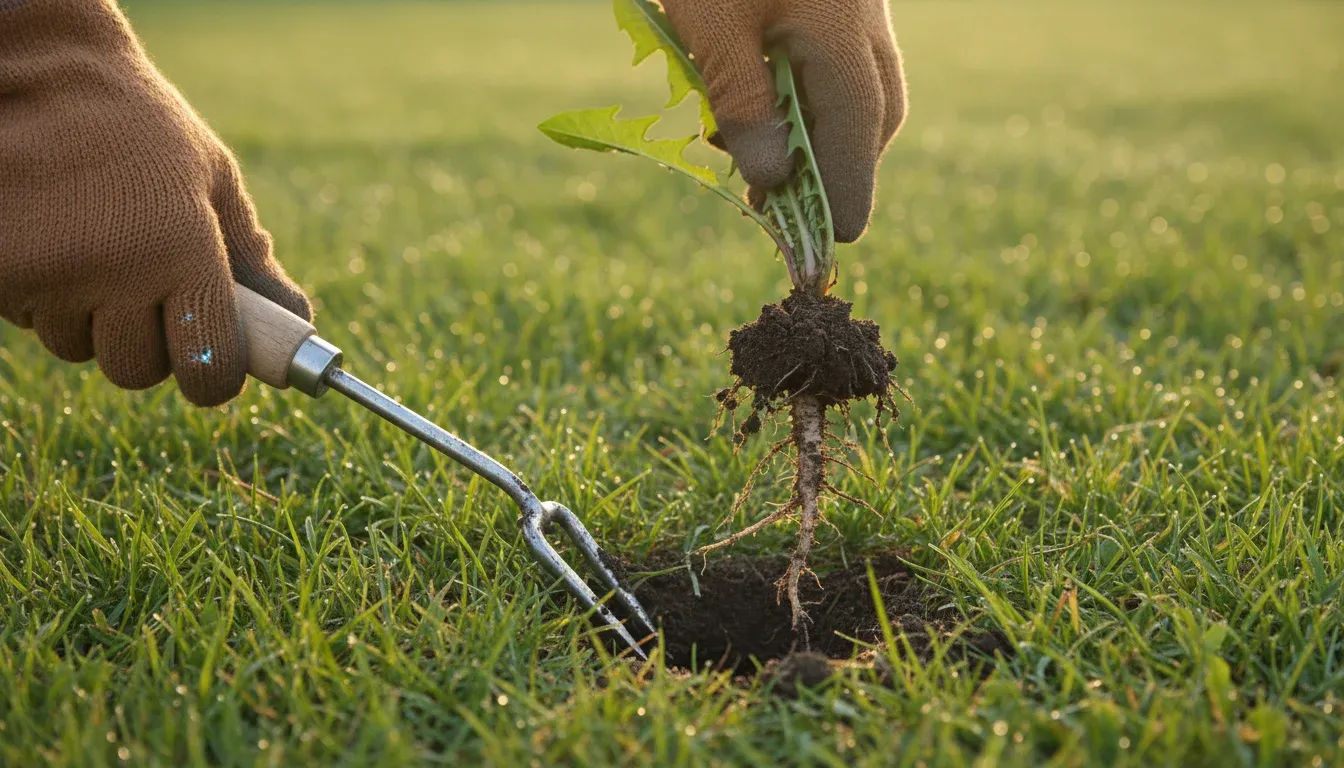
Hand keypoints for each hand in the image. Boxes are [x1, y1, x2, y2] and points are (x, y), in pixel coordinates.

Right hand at [0, 0, 309, 405]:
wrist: (33, 72)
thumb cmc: (139, 127)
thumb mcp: (212, 180)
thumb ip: (251, 258)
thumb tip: (298, 320)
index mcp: (184, 250)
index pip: (208, 367)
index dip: (214, 376)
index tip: (213, 366)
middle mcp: (116, 271)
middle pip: (137, 370)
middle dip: (146, 344)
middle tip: (145, 290)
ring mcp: (49, 274)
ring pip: (77, 346)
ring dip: (87, 316)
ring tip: (92, 244)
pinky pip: (28, 318)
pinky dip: (40, 294)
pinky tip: (51, 236)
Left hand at [662, 0, 905, 242]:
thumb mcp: (713, 27)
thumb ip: (743, 100)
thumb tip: (773, 181)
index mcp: (841, 32)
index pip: (858, 124)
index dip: (847, 185)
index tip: (838, 235)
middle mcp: (866, 21)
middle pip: (870, 113)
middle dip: (833, 167)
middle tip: (782, 208)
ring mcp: (858, 7)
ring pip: (858, 89)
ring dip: (818, 135)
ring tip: (756, 161)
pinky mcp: (839, 2)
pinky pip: (839, 63)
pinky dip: (810, 99)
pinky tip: (763, 107)